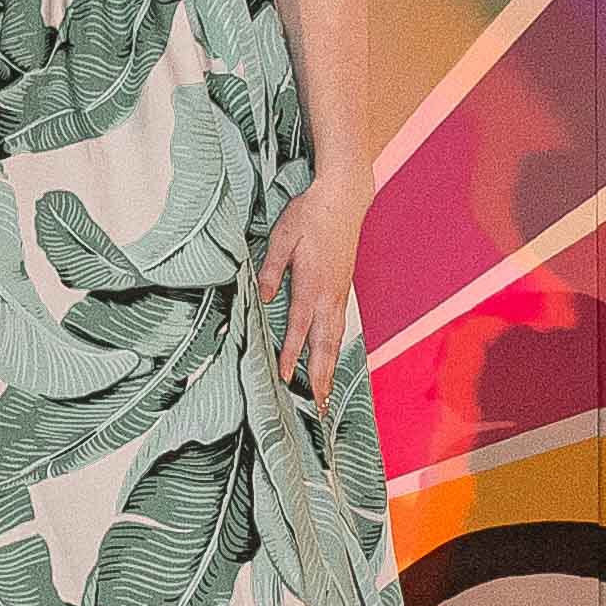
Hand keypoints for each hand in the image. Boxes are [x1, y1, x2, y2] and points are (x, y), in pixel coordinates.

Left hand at [256, 173, 367, 405]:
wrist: (344, 199)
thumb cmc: (310, 215)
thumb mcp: (281, 238)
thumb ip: (270, 270)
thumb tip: (262, 298)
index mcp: (311, 285)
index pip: (299, 328)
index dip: (291, 356)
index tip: (285, 379)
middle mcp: (329, 295)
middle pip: (324, 345)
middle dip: (321, 377)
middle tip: (321, 406)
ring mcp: (339, 293)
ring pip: (335, 339)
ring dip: (330, 368)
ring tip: (327, 394)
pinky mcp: (342, 289)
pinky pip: (340, 327)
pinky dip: (335, 348)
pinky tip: (331, 358)